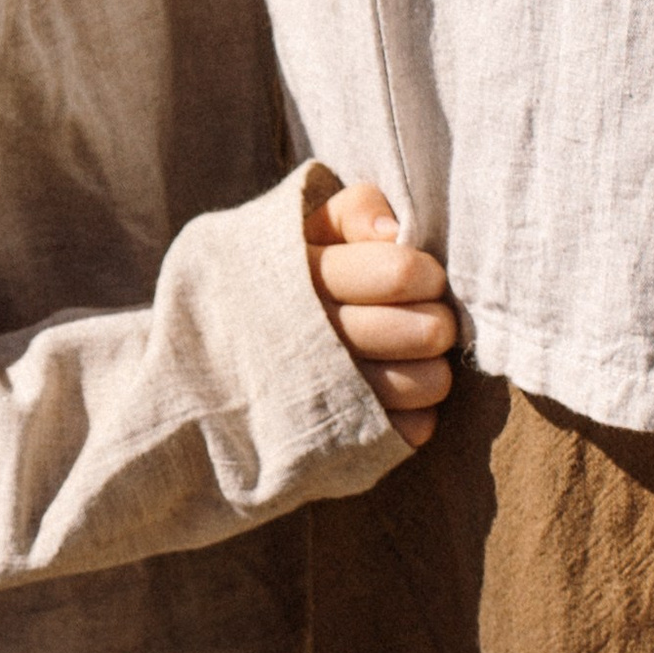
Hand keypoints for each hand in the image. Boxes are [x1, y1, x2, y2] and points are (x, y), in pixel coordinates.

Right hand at [307, 178, 456, 445]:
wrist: (216, 353)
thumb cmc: (290, 275)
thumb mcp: (307, 228)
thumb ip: (353, 211)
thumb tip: (391, 233)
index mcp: (304, 278)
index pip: (400, 272)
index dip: (425, 272)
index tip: (418, 274)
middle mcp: (313, 340)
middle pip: (426, 330)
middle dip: (437, 318)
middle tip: (424, 314)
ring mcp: (328, 398)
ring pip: (428, 382)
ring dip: (432, 364)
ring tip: (411, 353)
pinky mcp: (342, 441)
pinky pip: (414, 429)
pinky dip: (415, 411)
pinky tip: (392, 391)